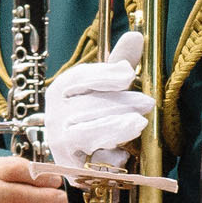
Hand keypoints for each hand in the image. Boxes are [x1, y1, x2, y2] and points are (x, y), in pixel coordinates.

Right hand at [43, 32, 153, 169]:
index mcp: (61, 90)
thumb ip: (119, 64)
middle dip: (119, 104)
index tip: (128, 73)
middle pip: (86, 106)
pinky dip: (108, 159)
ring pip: (86, 133)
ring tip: (139, 123)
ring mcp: (60, 143)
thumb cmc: (94, 115)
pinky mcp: (71, 168)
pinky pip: (89, 163)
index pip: (78, 79)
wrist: (79, 156)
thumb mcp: (105, 88)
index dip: (104, 75)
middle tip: (147, 103)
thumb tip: (136, 35)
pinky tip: (123, 155)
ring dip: (114, 128)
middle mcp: (54, 115)